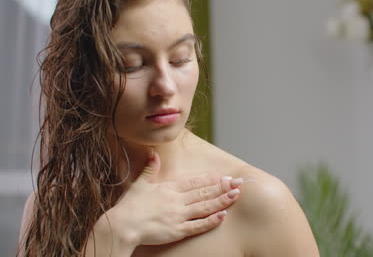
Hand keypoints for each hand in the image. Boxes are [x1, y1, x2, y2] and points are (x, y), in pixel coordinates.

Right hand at [101, 150, 242, 247]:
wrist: (122, 226)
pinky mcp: (178, 231)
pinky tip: (223, 215)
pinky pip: (198, 225)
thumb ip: (150, 169)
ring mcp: (179, 216)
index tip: (224, 176)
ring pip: (205, 207)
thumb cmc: (129, 206)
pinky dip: (211, 221)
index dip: (211, 179)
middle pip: (204, 193)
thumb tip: (154, 154)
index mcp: (169, 188)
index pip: (195, 182)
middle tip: (238, 183)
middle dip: (222, 187)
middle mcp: (177, 200)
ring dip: (222, 200)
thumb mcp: (140, 184)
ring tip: (235, 195)